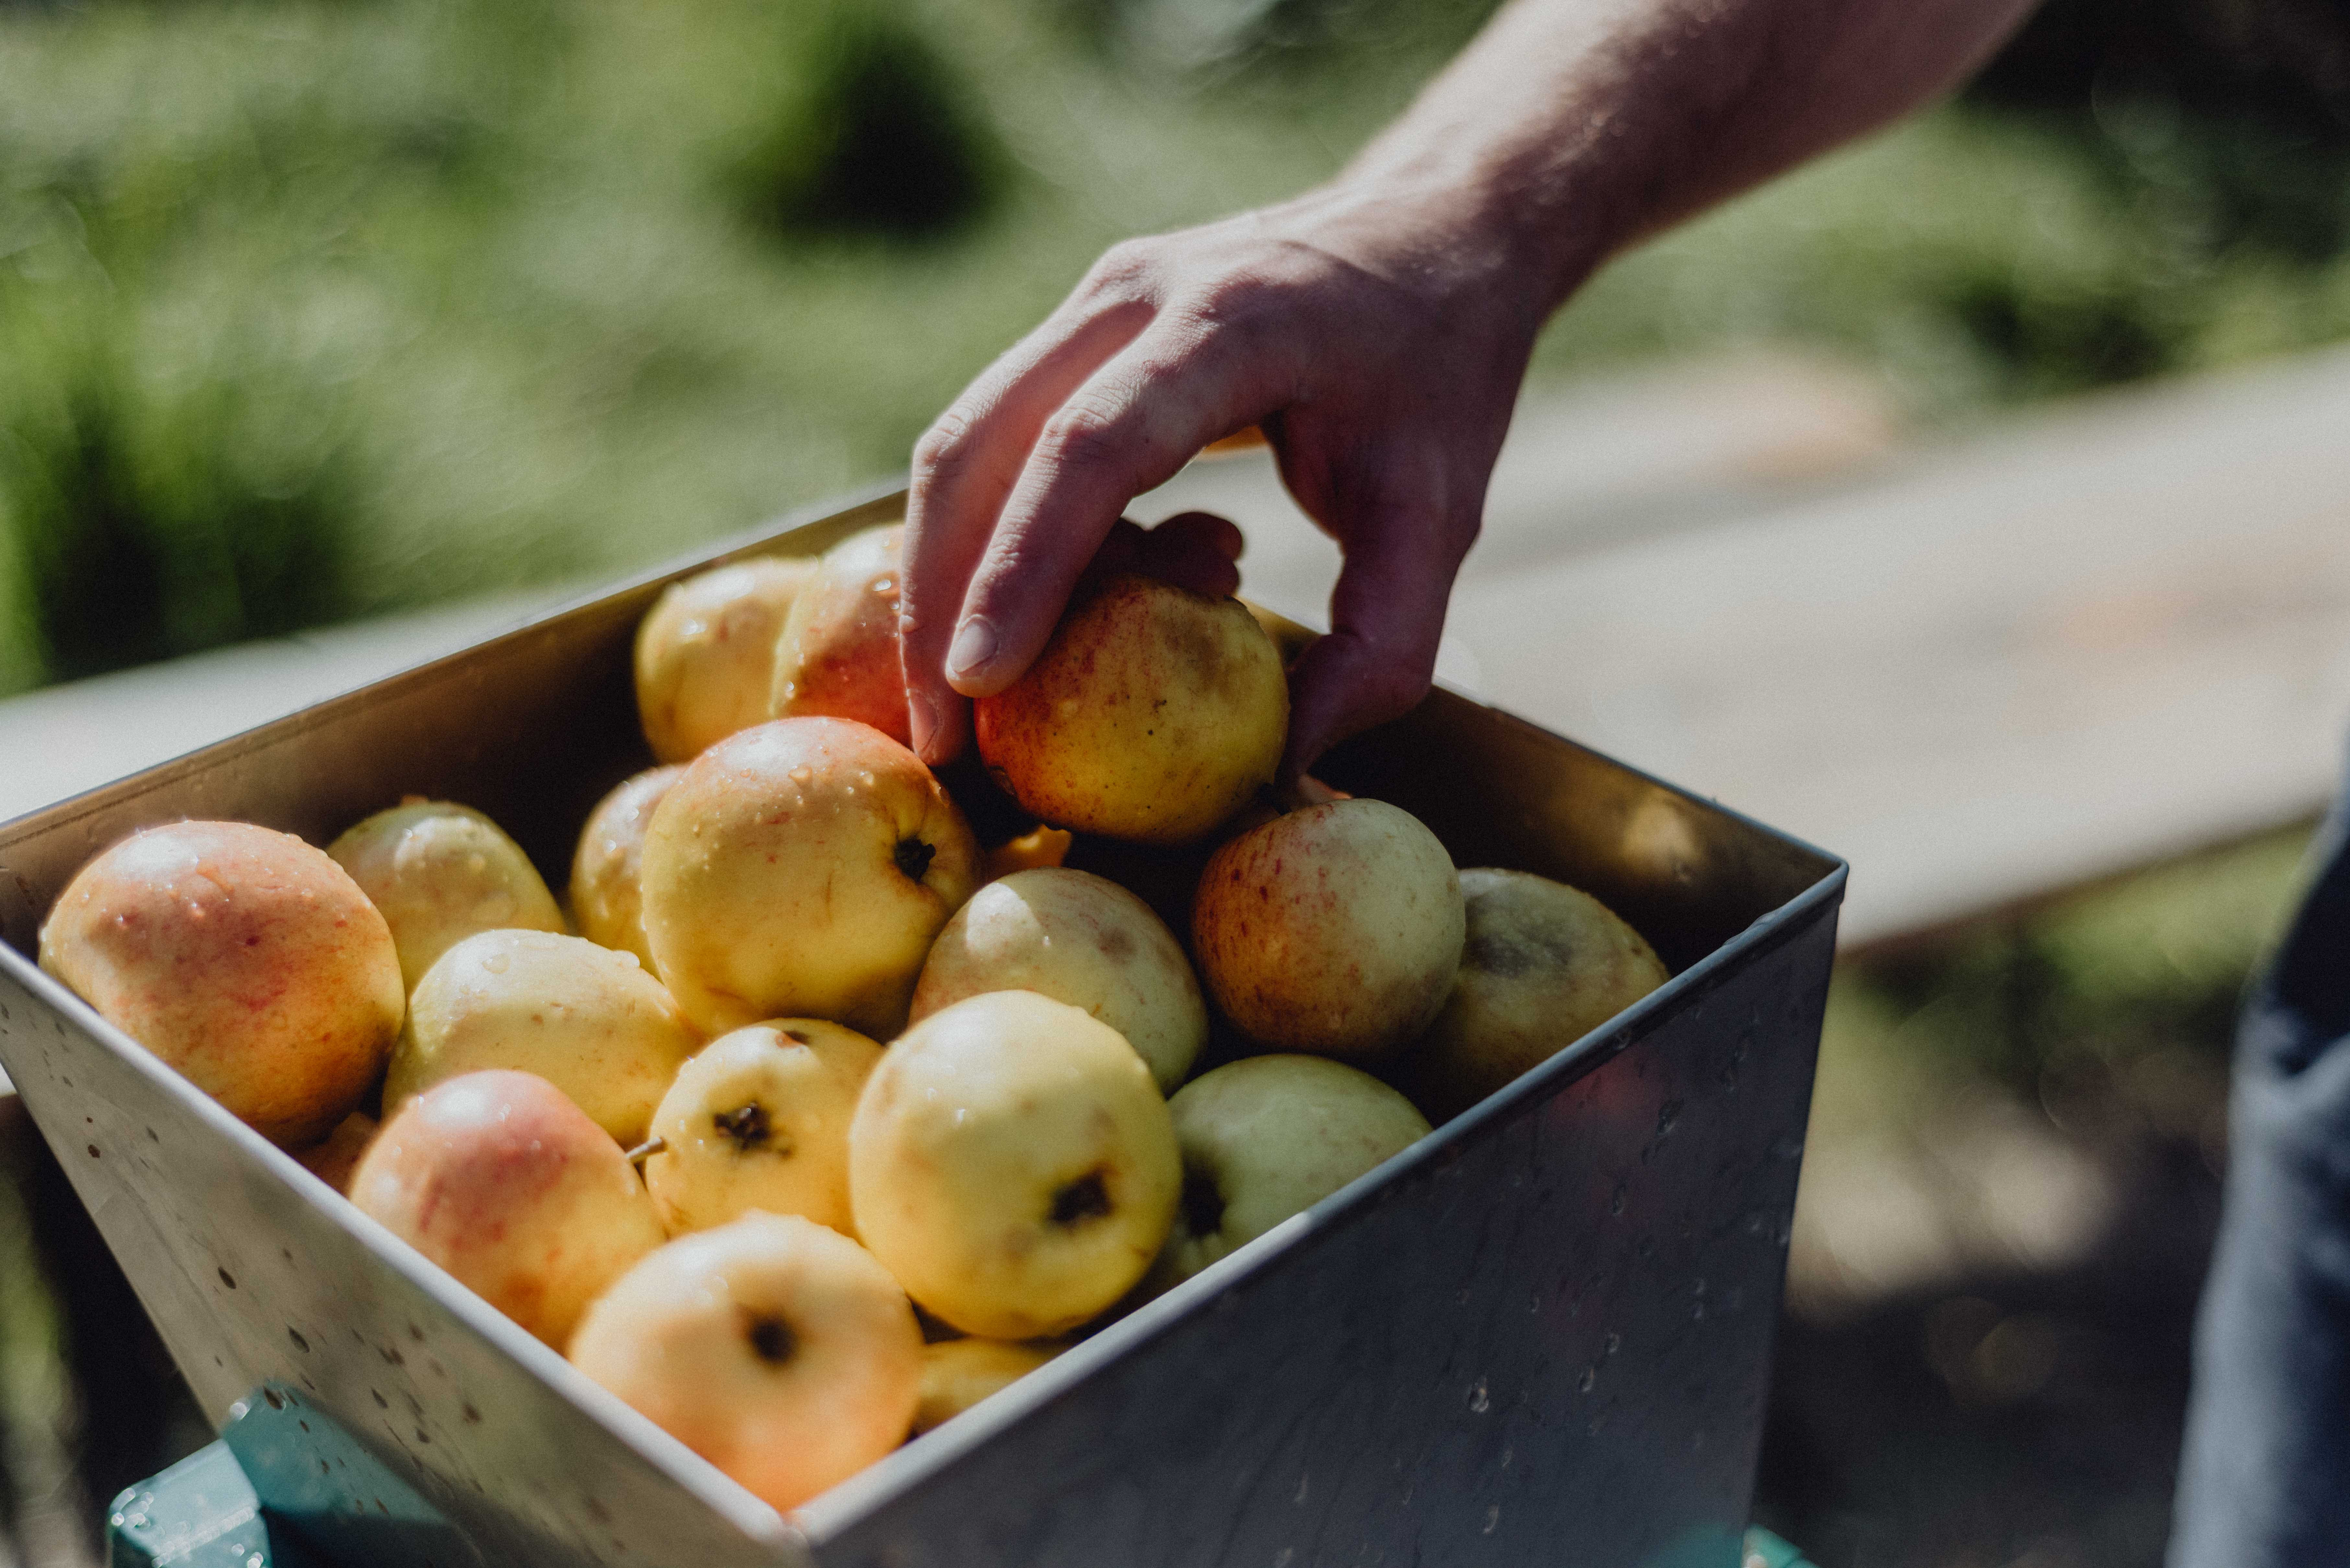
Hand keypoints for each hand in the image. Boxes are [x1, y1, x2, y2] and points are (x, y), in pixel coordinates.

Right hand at [898, 175, 1548, 776]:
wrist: (1435, 231)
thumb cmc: (1443, 375)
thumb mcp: (1440, 517)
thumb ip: (1379, 650)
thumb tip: (1283, 773)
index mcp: (1233, 322)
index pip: (1090, 447)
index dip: (1025, 566)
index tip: (979, 683)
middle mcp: (1135, 293)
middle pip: (981, 444)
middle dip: (942, 596)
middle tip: (940, 735)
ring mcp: (1093, 301)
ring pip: (965, 442)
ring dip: (948, 575)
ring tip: (964, 706)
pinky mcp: (1078, 328)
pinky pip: (1000, 439)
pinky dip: (1001, 539)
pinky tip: (1058, 618)